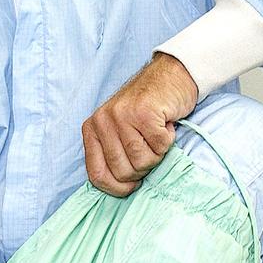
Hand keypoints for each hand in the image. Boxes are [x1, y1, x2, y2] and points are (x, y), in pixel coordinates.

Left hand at [82, 52, 197, 196]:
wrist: (171, 75)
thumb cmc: (147, 108)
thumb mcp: (119, 130)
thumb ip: (112, 154)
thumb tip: (119, 187)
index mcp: (92, 128)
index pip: (96, 175)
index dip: (117, 188)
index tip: (131, 185)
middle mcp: (102, 121)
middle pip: (123, 171)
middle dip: (142, 168)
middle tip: (149, 148)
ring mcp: (122, 115)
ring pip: (142, 161)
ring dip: (157, 154)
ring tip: (156, 135)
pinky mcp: (145, 113)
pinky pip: (159, 146)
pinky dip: (168, 140)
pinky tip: (165, 125)